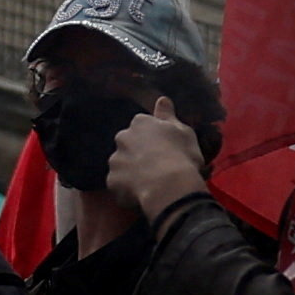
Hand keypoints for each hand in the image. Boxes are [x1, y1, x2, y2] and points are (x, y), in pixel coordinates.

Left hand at [102, 95, 207, 221]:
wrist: (169, 186)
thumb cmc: (181, 156)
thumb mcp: (183, 131)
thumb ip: (168, 115)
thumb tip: (162, 99)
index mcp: (140, 123)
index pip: (142, 125)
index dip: (153, 138)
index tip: (163, 148)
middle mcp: (122, 137)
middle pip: (128, 143)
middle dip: (137, 152)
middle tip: (155, 166)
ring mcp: (115, 160)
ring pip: (121, 164)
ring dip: (130, 171)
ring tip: (148, 183)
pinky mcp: (112, 181)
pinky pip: (119, 185)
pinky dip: (127, 190)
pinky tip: (141, 195)